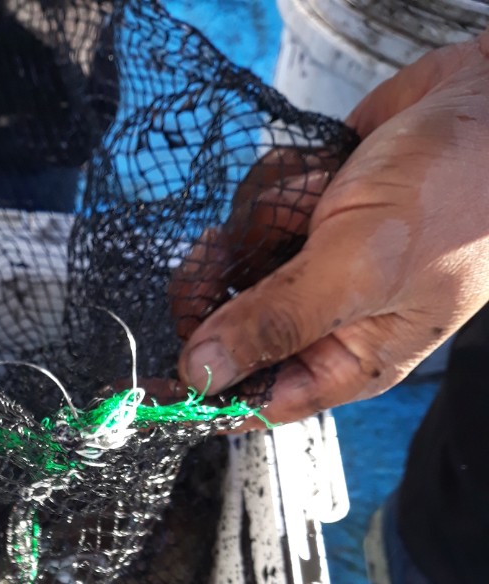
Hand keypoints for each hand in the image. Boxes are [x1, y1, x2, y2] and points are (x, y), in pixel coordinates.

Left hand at [177, 32, 488, 423]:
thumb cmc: (455, 196)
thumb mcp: (356, 268)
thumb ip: (273, 322)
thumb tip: (199, 373)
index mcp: (344, 361)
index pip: (250, 402)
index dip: (197, 395)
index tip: (142, 380)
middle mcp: (322, 323)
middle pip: (223, 332)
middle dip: (220, 286)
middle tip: (218, 252)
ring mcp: (310, 266)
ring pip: (233, 263)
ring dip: (262, 221)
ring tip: (317, 195)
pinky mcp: (304, 215)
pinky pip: (253, 210)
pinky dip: (279, 183)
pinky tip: (324, 169)